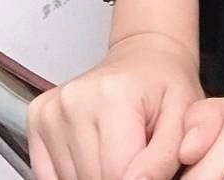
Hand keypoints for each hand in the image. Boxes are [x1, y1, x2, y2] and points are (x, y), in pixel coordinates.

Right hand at [27, 30, 203, 179]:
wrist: (144, 56)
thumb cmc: (166, 87)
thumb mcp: (185, 114)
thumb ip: (166, 155)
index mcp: (113, 96)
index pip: (118, 175)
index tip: (150, 170)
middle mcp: (74, 101)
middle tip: (137, 157)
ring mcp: (51, 110)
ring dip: (96, 177)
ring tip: (119, 151)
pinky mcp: (38, 118)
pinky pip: (49, 175)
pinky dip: (74, 175)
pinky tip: (95, 153)